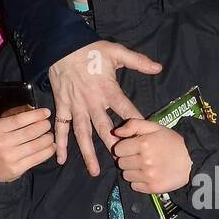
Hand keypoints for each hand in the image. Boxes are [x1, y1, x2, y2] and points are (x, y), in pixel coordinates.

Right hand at [0, 107, 55, 181]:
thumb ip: (13, 115)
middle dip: (44, 126)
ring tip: (50, 136)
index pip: (19, 119)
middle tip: (48, 125)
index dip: (36, 115)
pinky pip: (37, 158)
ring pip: (36, 145)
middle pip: (30, 132)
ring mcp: (9, 157)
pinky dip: (48, 152)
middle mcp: (2, 142)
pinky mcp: (16, 169)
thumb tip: (32, 108)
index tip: (46, 112)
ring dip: (48, 139)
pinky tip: (51, 147)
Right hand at [48, 40, 162, 176]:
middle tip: (122, 161)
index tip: (145, 137)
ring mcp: (76, 107)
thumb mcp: (116, 51)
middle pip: (105, 129)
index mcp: (108, 90)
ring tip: (94, 171)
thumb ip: (138, 61)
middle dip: (114, 146)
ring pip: (83, 134)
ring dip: (88, 153)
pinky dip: (60, 143)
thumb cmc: (90, 50)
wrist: (61, 47)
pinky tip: (60, 158)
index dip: (136, 123)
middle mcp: (92, 102)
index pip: (126, 109)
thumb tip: (159, 68)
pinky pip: (61, 128)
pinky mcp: (63, 107)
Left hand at [111, 118, 191, 192]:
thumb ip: (134, 125)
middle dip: (128, 159)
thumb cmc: (173, 142)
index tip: (132, 147)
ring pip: (126, 175)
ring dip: (132, 171)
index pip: (118, 149)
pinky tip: (148, 175)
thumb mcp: (155, 127)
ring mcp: (148, 176)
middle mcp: (144, 161)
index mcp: (143, 144)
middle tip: (139, 157)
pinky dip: (139, 182)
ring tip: (144, 166)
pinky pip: (134, 186)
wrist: (192, 160)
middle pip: (121, 163)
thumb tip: (116, 132)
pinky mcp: (152, 188)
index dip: (124, 147)